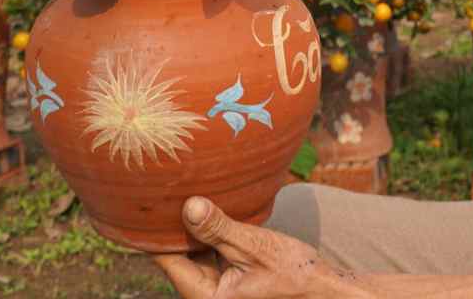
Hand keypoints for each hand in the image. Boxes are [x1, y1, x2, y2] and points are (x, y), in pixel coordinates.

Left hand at [154, 196, 369, 298]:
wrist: (324, 291)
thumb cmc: (293, 273)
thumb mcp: (254, 246)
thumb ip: (218, 228)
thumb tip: (188, 206)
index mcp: (206, 297)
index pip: (167, 259)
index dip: (156, 229)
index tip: (148, 197)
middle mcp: (207, 296)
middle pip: (178, 255)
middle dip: (178, 224)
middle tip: (170, 184)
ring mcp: (218, 289)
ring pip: (194, 252)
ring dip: (196, 228)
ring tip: (189, 190)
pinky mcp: (230, 279)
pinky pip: (210, 254)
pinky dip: (211, 235)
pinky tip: (213, 208)